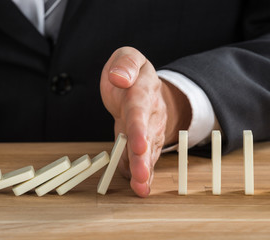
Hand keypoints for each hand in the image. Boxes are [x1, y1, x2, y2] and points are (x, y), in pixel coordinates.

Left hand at [100, 47, 190, 196]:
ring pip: (149, 151)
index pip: (139, 109)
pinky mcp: (147, 141)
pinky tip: (141, 188)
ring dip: (144, 169)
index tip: (138, 145)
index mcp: (142, 91)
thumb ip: (125, 64)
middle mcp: (149, 113)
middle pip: (146, 136)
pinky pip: (146, 158)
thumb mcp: (127, 57)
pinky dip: (144, 173)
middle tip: (139, 175)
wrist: (146, 87)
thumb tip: (119, 78)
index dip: (138, 128)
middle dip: (143, 156)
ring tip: (140, 188)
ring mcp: (150, 129)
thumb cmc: (131, 73)